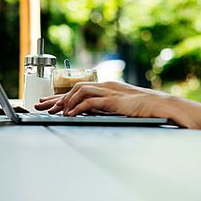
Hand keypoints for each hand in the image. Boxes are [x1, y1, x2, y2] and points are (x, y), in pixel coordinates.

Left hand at [34, 81, 168, 116]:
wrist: (160, 106)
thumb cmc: (142, 108)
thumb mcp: (118, 107)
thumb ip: (102, 107)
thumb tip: (86, 113)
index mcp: (105, 87)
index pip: (77, 90)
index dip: (60, 96)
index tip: (46, 103)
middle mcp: (104, 86)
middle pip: (74, 88)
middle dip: (55, 98)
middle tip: (40, 106)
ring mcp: (108, 92)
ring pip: (79, 91)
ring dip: (65, 101)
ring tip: (55, 112)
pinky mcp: (113, 100)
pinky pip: (90, 101)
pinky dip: (78, 107)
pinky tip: (70, 114)